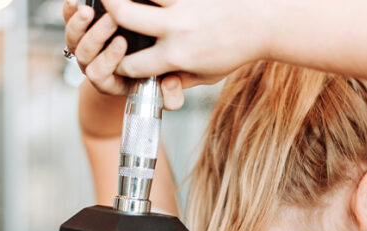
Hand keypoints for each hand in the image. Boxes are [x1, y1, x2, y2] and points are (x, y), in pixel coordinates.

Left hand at [63, 0, 184, 109]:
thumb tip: (170, 84)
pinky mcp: (79, 33)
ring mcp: (84, 50)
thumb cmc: (148, 78)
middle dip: (97, 36)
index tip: (123, 44)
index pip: (100, 74)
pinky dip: (70, 11)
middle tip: (112, 20)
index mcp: (109, 83)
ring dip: (81, 23)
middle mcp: (93, 66)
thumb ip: (170, 96)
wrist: (135, 69)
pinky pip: (68, 21)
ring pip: (73, 38)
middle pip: (85, 54)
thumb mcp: (161, 91)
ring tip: (91, 10)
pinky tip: (75, 1)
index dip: (109, 59)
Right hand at [100, 0, 266, 88]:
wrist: (265, 23)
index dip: (117, 64)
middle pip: (122, 13)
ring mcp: (184, 3)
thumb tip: (159, 87)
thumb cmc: (236, 51)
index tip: (116, 58)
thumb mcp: (208, 76)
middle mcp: (175, 28)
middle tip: (102, 3)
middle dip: (105, 8)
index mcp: (176, 55)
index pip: (131, 63)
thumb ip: (180, 80)